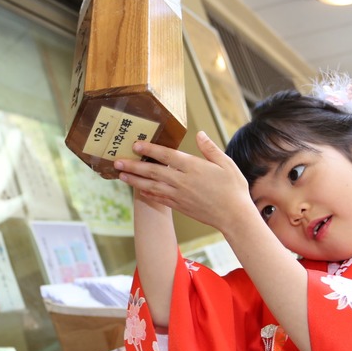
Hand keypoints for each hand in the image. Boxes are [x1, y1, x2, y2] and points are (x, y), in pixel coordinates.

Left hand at [115, 131, 256, 231]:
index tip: (136, 144)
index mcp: (193, 167)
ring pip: (152, 186)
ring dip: (135, 180)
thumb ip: (210, 149)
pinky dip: (148, 194)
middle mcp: (182, 181)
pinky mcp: (180, 206)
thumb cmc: (233, 189)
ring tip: (121, 175)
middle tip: (117, 161)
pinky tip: (139, 190)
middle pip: (153, 171)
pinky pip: (159, 199)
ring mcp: (179, 195)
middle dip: (133, 166)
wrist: (234, 216)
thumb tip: (199, 134)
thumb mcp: (226, 164)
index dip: (150, 149)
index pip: (167, 155)